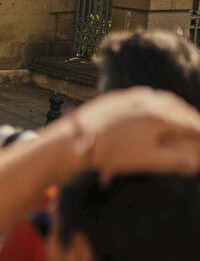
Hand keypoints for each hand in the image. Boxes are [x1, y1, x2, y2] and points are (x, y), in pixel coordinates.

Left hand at [68, 87, 199, 182]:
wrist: (74, 140)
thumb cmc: (113, 153)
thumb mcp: (149, 160)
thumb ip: (176, 161)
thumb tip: (196, 164)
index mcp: (161, 116)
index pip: (191, 124)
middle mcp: (149, 100)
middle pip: (179, 109)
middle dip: (190, 119)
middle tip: (197, 129)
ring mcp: (132, 96)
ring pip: (162, 100)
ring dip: (175, 110)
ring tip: (180, 120)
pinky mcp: (117, 97)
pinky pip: (145, 98)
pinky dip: (157, 105)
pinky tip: (155, 112)